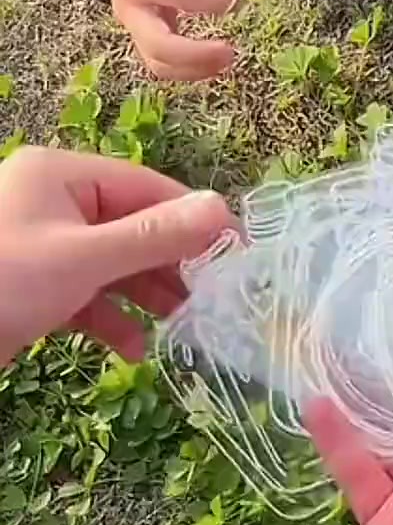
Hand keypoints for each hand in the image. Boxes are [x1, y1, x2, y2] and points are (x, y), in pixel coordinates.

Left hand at [0, 147, 234, 363]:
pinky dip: (110, 318)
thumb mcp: (83, 260)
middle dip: (169, 264)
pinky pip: (84, 294)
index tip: (237, 251)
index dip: (193, 218)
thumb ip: (153, 236)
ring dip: (144, 296)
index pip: (145, 187)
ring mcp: (40, 245)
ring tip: (181, 327)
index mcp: (61, 175)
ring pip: (110, 265)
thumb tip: (220, 208)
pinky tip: (132, 348)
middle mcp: (51, 203)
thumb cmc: (0, 282)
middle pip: (131, 227)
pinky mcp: (30, 286)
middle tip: (214, 299)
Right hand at [108, 0, 239, 80]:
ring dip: (196, 70)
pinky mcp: (144, 42)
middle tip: (230, 51)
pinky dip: (190, 71)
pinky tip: (216, 64)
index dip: (210, 0)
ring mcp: (134, 30)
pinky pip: (164, 66)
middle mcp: (129, 9)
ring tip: (228, 61)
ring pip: (159, 64)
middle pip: (158, 45)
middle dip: (197, 54)